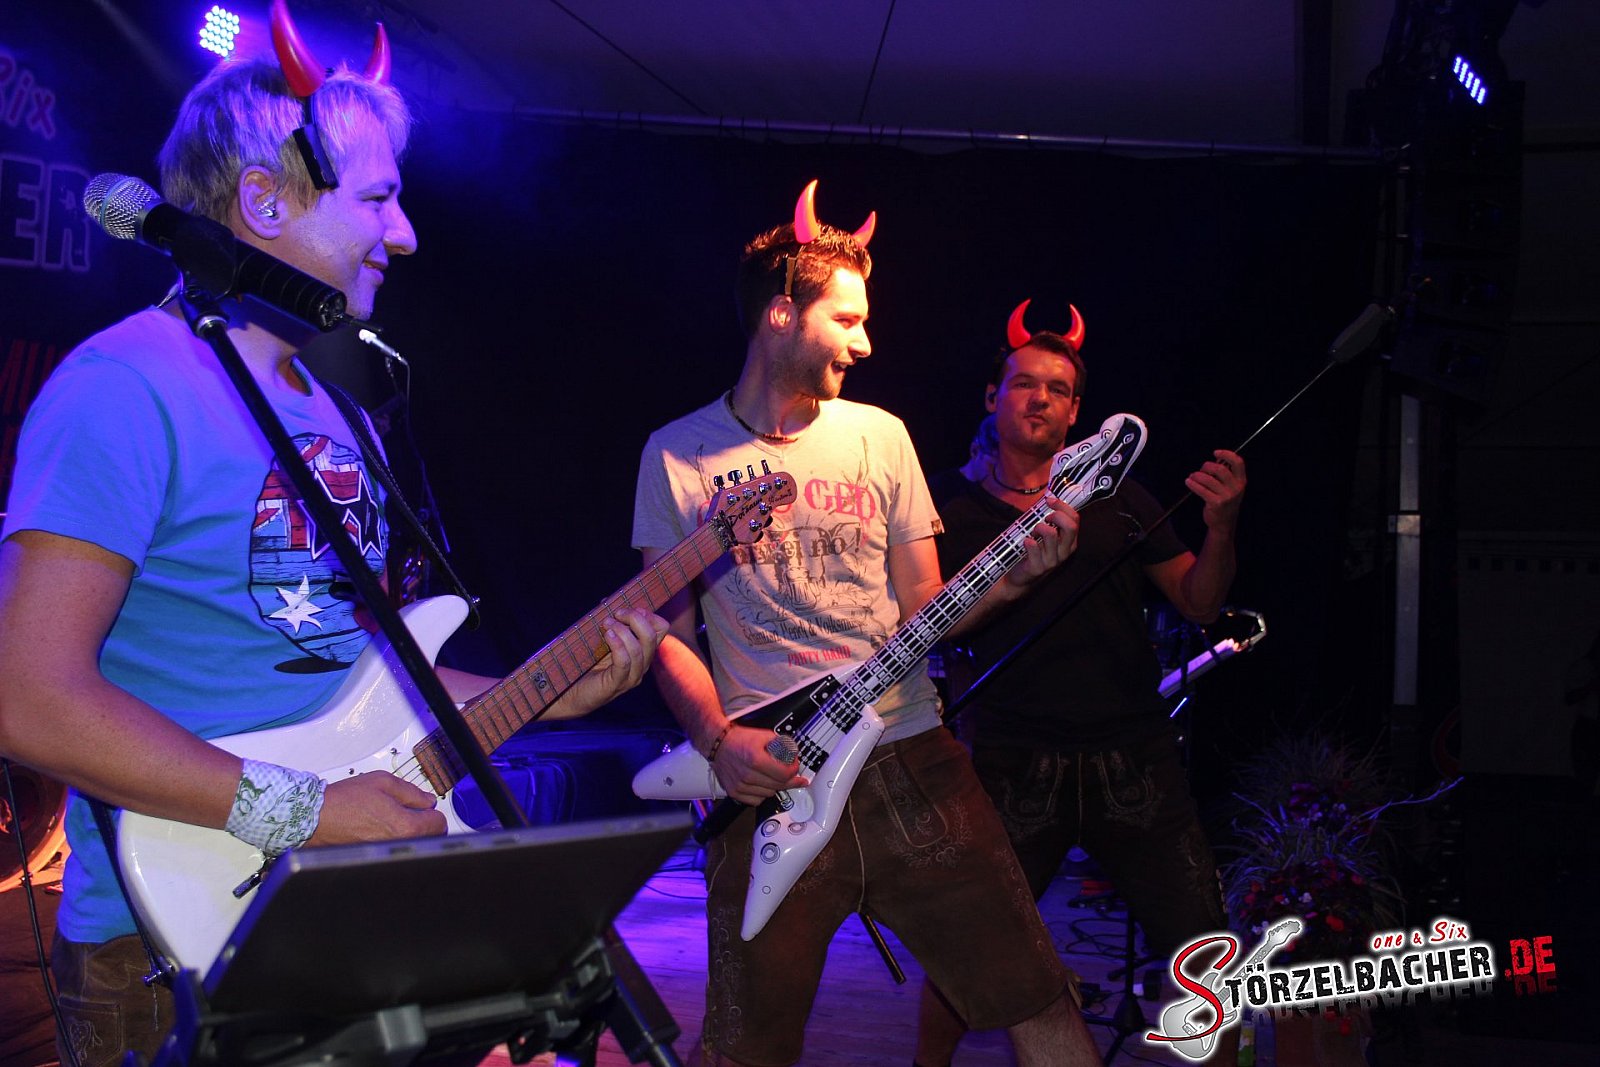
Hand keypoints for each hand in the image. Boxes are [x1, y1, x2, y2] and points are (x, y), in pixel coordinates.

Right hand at [308, 770, 445, 845]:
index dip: (433, 812)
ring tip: (389, 818)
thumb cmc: (344, 800)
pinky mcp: (374, 858)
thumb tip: (426, 800)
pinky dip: (392, 840)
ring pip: (411, 845)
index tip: (425, 807)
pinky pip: (393, 849)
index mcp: (404, 826)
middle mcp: (397, 844)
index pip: (439, 824)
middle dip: (424, 824)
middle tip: (410, 811)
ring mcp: (385, 853)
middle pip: (429, 838)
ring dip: (408, 833)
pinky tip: (378, 828)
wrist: (316, 818)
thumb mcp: (383, 782)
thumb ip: (411, 792)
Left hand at [554, 608, 670, 715]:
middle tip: (615, 614)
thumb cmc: (586, 665)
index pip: (661, 628)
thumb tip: (607, 600)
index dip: (647, 614)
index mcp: (643, 651)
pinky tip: (608, 636)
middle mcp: (642, 664)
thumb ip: (609, 623)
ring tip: (605, 624)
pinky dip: (618, 646)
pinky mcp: (616, 684)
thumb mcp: (601, 640)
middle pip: (653, 636)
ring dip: (622, 630)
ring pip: (640, 649)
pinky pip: (625, 662)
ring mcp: (631, 676)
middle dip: (634, 618)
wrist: (570, 693)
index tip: (626, 608)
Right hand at [712, 725, 808, 804]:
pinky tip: (761, 783)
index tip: (794, 766)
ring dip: (775, 786)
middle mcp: (747, 774)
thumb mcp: (765, 735)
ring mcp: (740, 785)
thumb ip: (782, 745)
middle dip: (789, 779)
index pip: (785, 774)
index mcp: (755, 759)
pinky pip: (757, 801)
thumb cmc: (740, 739)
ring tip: (771, 775)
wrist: (718, 744)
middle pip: (779, 785)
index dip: (794, 770)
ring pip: (769, 794)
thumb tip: (794, 755)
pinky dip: (762, 794)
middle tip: (790, 772)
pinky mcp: (734, 792)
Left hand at [1004, 493, 1080, 588]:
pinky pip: (1033, 546)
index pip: (1075, 519)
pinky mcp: (1038, 568)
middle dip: (1056, 515)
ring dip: (1038, 527)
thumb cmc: (1032, 552)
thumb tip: (1047, 498)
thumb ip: (1048, 520)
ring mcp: (1052, 561)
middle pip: (1070, 526)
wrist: (1020, 578)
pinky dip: (1027, 540)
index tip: (1049, 500)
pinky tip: (1026, 542)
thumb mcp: (1045, 536)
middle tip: (1044, 517)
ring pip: (1051, 534)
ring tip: (1032, 532)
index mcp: (1069, 542)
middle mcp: (1064, 552)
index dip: (1062, 506)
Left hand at [1185, 450, 1246, 532]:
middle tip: (1201, 469)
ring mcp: (1227, 496)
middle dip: (1207, 466)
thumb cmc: (1225, 502)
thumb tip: (1215, 459)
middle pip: (1220, 469)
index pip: (1238, 462)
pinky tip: (1188, 482)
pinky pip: (1201, 489)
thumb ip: (1226, 474)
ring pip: (1208, 479)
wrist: (1224, 523)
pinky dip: (1193, 484)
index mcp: (1241, 481)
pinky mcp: (1216, 503)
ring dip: (1197, 475)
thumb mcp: (1231, 487)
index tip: (1215, 453)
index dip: (1226, 454)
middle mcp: (1236, 488)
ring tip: (1192, 476)